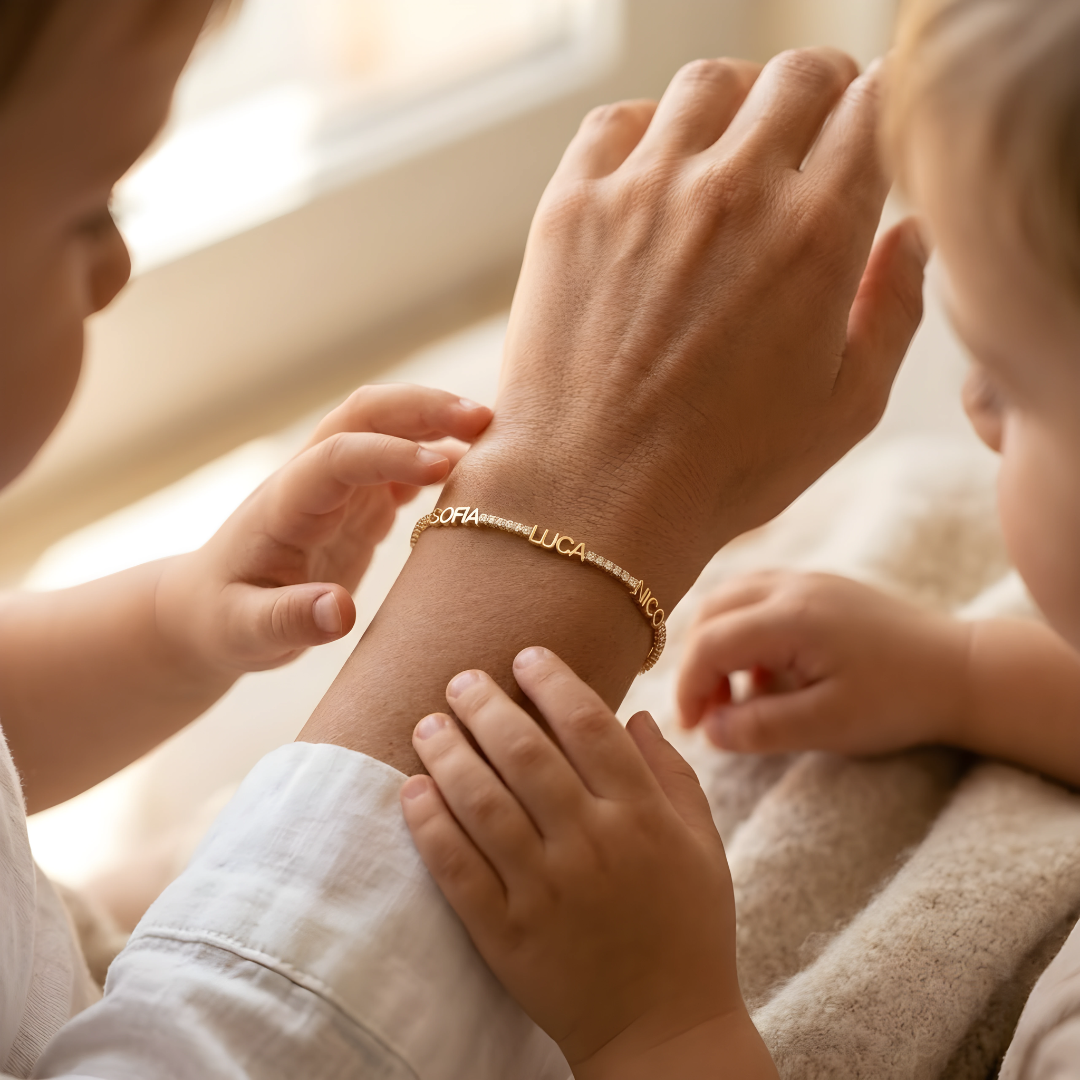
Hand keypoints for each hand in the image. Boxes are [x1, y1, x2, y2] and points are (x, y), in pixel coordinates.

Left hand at [155, 384, 490, 673]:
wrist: (207, 611)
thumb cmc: (224, 622)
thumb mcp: (245, 633)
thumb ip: (288, 621)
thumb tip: (339, 611)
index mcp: (286, 503)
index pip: (339, 456)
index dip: (390, 455)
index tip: (441, 468)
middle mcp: (314, 481)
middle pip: (367, 414)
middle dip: (424, 408)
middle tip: (485, 420)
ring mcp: (339, 489)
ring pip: (390, 429)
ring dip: (439, 422)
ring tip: (499, 436)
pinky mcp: (359, 506)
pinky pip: (403, 468)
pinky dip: (443, 458)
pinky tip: (481, 471)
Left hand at [401, 647, 775, 1079]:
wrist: (665, 1033)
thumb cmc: (690, 930)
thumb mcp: (703, 846)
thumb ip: (672, 775)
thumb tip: (638, 714)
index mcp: (641, 817)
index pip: (588, 726)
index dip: (552, 681)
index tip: (524, 656)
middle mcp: (591, 844)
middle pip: (526, 753)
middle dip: (486, 705)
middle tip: (461, 678)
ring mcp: (545, 890)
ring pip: (483, 803)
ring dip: (449, 754)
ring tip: (427, 721)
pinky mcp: (506, 934)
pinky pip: (457, 868)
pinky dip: (430, 825)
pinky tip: (411, 790)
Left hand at [448, 50, 927, 601]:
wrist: (592, 500)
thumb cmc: (722, 471)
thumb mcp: (844, 410)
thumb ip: (894, 310)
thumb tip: (909, 234)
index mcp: (816, 237)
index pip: (870, 109)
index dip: (876, 112)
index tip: (863, 136)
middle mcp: (733, 194)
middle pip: (797, 76)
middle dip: (819, 92)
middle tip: (808, 132)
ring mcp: (644, 193)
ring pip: (708, 83)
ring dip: (737, 101)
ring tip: (733, 147)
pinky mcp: (571, 208)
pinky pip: (618, 121)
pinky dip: (648, 128)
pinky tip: (656, 173)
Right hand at [677, 571, 969, 755]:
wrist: (963, 670)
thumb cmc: (900, 700)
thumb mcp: (828, 726)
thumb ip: (761, 728)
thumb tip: (710, 731)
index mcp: (791, 617)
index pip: (709, 643)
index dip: (688, 687)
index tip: (693, 728)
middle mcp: (791, 586)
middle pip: (709, 612)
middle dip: (696, 663)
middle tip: (710, 712)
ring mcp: (806, 579)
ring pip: (729, 598)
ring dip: (717, 643)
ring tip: (734, 693)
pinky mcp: (819, 585)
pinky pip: (757, 597)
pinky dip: (743, 630)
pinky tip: (767, 672)